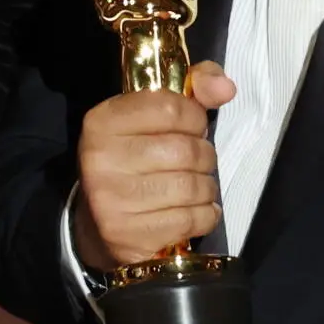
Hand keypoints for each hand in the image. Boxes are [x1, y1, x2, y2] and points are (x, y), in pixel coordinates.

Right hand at [70, 62, 234, 271]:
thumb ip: (191, 93)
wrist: (98, 223)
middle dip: (204, 156)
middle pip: (185, 149)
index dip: (194, 117)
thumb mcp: (150, 119)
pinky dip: (205, 215)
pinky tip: (194, 212)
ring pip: (192, 186)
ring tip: (196, 187)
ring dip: (206, 187)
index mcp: (102, 122)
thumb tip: (225, 88)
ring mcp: (112, 200)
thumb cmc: (134, 161)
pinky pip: (192, 219)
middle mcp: (101, 159)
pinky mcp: (129, 235)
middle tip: (196, 162)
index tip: (192, 128)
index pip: (169, 107)